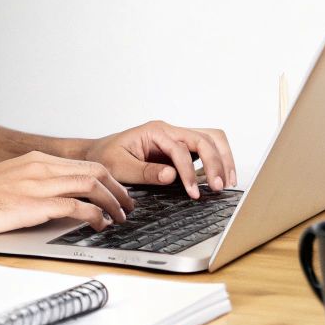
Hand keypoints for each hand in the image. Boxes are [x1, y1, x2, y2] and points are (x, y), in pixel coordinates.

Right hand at [0, 151, 133, 235]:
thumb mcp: (9, 182)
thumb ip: (34, 184)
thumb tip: (58, 199)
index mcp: (35, 160)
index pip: (84, 164)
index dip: (108, 179)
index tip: (118, 193)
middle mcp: (40, 167)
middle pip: (95, 171)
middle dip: (118, 188)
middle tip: (128, 206)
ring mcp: (36, 184)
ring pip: (91, 185)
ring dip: (112, 202)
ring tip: (119, 217)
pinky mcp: (32, 204)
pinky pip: (75, 206)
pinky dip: (94, 214)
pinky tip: (99, 224)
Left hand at [79, 120, 237, 199]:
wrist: (97, 154)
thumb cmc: (105, 157)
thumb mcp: (119, 167)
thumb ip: (145, 172)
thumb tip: (172, 175)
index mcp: (155, 131)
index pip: (181, 149)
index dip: (189, 172)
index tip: (194, 193)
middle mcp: (169, 131)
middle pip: (205, 138)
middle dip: (215, 162)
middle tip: (219, 187)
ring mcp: (176, 137)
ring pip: (211, 139)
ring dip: (223, 158)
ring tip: (227, 182)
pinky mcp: (180, 147)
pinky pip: (206, 147)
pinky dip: (217, 160)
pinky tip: (218, 178)